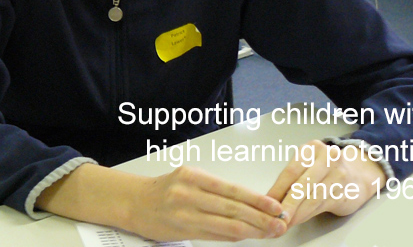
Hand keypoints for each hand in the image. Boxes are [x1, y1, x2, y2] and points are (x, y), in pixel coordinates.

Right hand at [129, 166, 286, 241]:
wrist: (132, 203)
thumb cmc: (162, 191)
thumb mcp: (187, 180)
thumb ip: (215, 191)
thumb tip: (250, 204)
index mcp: (193, 176)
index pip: (233, 190)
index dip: (259, 200)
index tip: (276, 207)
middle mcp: (188, 193)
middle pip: (233, 208)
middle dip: (261, 218)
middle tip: (280, 223)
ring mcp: (184, 213)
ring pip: (227, 224)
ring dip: (252, 230)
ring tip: (269, 232)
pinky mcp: (183, 230)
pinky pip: (215, 235)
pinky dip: (234, 236)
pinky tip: (248, 236)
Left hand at [266, 140, 385, 227]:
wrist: (359, 175)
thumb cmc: (325, 171)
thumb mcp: (307, 166)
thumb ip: (291, 179)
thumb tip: (269, 199)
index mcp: (312, 148)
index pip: (291, 171)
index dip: (277, 189)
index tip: (266, 202)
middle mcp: (328, 158)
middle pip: (302, 184)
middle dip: (287, 203)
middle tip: (275, 216)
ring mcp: (339, 175)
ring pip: (313, 197)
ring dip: (297, 212)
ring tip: (285, 221)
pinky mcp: (346, 191)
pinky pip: (322, 205)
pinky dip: (307, 214)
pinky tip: (298, 219)